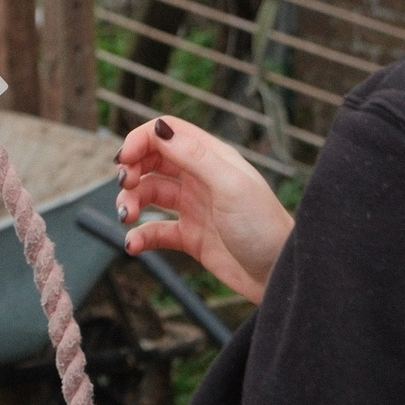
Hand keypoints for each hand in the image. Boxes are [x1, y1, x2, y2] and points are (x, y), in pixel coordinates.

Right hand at [114, 116, 294, 303]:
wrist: (281, 277)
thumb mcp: (229, 185)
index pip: (167, 133)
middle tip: (125, 188)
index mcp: (211, 158)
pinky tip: (133, 245)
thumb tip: (159, 127)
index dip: (141, 140)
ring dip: (132, 202)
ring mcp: (195, 207)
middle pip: (153, 161)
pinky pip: (157, 231)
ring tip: (127, 217)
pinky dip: (141, 236)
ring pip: (150, 193)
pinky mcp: (192, 238)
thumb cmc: (263, 227)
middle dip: (132, 170)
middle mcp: (200, 178)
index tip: (123, 160)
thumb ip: (194, 156)